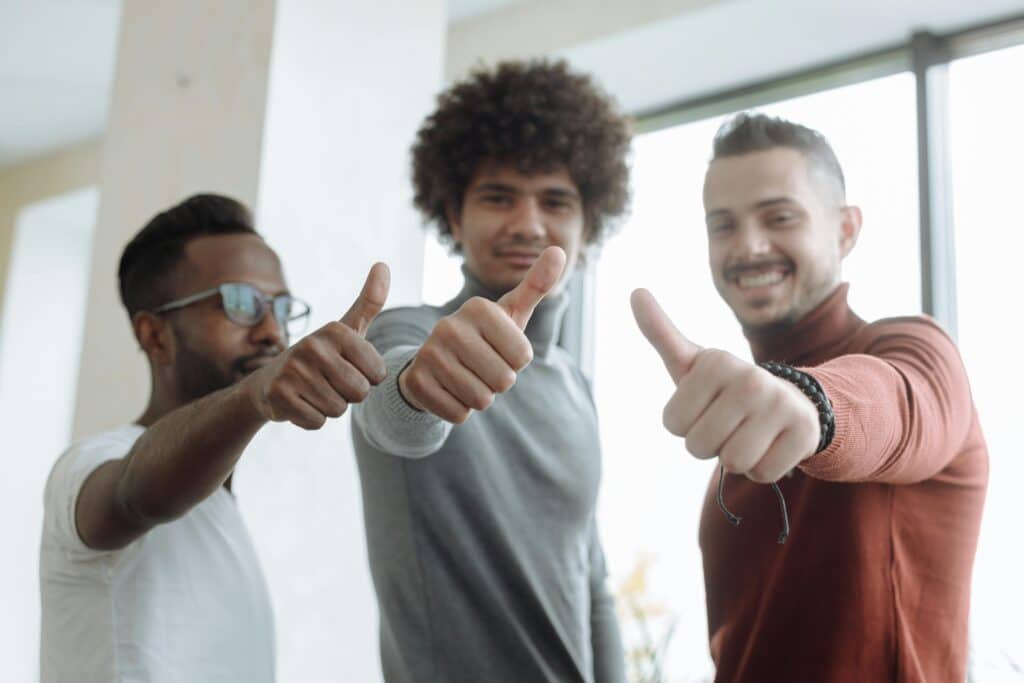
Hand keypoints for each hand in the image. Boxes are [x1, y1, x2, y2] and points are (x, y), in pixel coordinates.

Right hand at [244, 263, 389, 429]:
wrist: (270, 381)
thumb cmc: (321, 356)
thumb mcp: (347, 329)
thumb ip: (369, 302)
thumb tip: (383, 264)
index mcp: (337, 330)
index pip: (377, 374)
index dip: (367, 379)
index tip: (347, 367)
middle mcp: (313, 345)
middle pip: (359, 393)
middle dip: (349, 395)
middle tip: (329, 382)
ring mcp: (294, 370)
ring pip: (338, 409)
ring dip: (329, 407)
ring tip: (313, 391)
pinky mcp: (279, 396)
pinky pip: (317, 422)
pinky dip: (311, 418)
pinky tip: (299, 402)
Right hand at [399, 246, 566, 423]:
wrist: (435, 362)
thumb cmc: (485, 337)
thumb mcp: (511, 313)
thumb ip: (536, 284)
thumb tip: (559, 251)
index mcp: (478, 308)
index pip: (523, 357)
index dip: (517, 361)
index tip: (500, 350)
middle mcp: (449, 326)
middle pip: (503, 380)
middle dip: (499, 382)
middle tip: (483, 368)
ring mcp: (429, 354)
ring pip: (481, 399)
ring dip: (480, 397)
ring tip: (467, 378)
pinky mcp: (417, 382)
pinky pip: (459, 414)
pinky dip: (460, 409)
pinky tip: (450, 390)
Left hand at [630, 288, 819, 482]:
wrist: (790, 399)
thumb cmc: (726, 387)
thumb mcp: (692, 362)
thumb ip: (660, 332)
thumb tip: (635, 292)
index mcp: (716, 363)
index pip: (673, 424)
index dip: (685, 425)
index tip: (705, 406)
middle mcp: (751, 380)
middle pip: (699, 446)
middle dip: (709, 444)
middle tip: (728, 423)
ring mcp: (781, 405)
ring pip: (733, 462)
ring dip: (735, 457)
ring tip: (749, 433)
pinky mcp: (805, 433)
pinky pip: (763, 473)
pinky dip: (763, 467)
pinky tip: (771, 444)